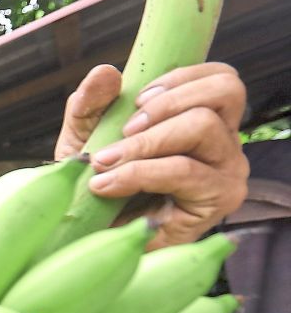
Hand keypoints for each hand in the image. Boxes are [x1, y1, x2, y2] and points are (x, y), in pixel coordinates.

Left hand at [54, 63, 249, 249]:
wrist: (91, 240)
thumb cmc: (96, 187)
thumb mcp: (86, 138)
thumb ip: (91, 104)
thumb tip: (106, 72)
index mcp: (206, 122)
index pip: (222, 79)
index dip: (183, 78)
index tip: (139, 98)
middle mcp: (225, 145)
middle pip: (222, 94)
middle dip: (165, 105)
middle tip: (123, 132)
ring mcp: (227, 173)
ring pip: (202, 128)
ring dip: (145, 142)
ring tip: (104, 163)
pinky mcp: (218, 202)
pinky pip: (184, 171)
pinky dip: (139, 173)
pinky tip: (106, 185)